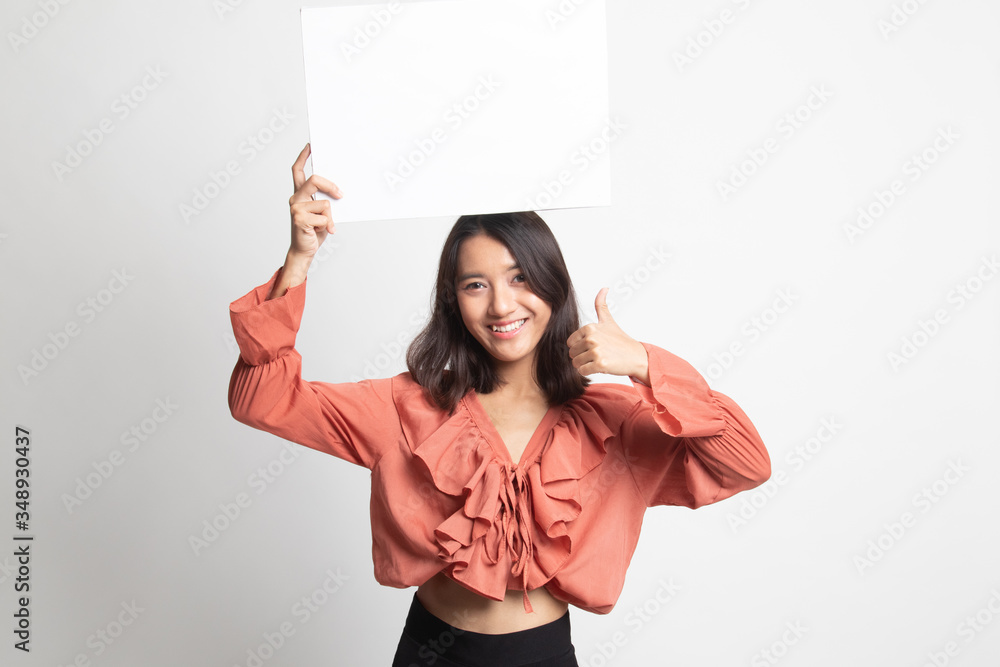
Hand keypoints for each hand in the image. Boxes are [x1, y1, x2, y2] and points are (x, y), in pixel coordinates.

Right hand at [288, 143, 342, 259]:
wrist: (305, 250)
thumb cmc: (315, 230)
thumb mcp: (323, 212)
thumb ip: (326, 200)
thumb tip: (339, 191)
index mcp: (300, 194)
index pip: (298, 170)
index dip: (303, 157)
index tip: (311, 146)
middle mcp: (295, 198)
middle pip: (314, 180)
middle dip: (330, 185)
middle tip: (341, 194)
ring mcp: (296, 207)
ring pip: (324, 203)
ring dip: (330, 216)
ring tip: (326, 225)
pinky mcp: (299, 218)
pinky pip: (323, 216)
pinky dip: (328, 225)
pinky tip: (323, 231)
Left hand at [567, 288, 649, 382]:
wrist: (636, 356)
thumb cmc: (621, 340)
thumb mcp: (608, 321)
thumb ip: (601, 305)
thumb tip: (604, 288)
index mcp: (590, 327)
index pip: (570, 342)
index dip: (580, 347)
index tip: (593, 346)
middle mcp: (592, 337)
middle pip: (572, 353)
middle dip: (581, 357)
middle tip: (597, 355)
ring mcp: (596, 351)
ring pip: (576, 363)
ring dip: (585, 365)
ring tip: (599, 360)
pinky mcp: (600, 364)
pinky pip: (582, 371)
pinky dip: (588, 372)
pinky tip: (600, 367)